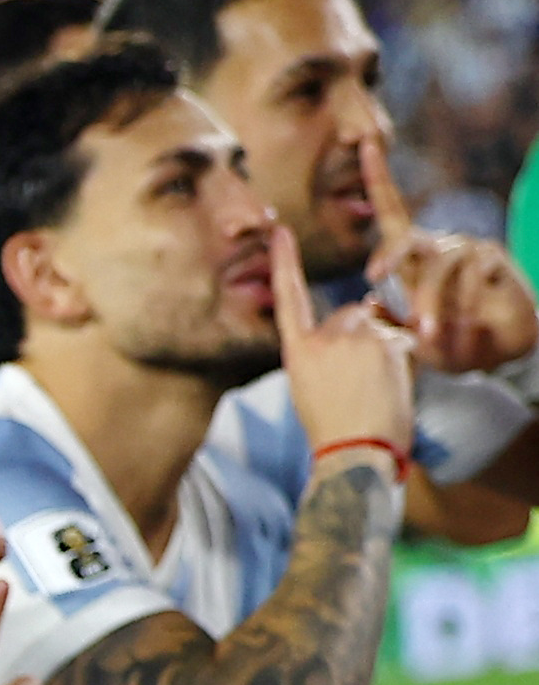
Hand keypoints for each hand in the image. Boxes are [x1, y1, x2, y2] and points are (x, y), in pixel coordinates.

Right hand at [274, 218, 415, 463]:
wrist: (356, 451)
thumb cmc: (336, 428)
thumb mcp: (312, 387)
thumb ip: (328, 350)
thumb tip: (366, 317)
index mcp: (298, 351)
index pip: (289, 298)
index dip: (285, 264)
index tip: (280, 233)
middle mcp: (323, 338)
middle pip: (353, 314)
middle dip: (364, 333)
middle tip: (364, 376)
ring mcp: (354, 338)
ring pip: (381, 325)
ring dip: (386, 345)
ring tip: (378, 384)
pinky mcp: (385, 343)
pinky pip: (403, 338)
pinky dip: (405, 355)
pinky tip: (394, 383)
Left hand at [361, 134, 536, 375]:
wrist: (502, 353)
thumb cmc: (451, 341)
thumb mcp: (412, 336)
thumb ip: (390, 321)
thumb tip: (368, 302)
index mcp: (414, 256)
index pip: (392, 211)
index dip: (378, 176)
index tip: (365, 142)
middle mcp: (440, 245)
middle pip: (409, 238)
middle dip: (390, 256)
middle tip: (375, 278)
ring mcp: (470, 249)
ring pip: (440, 265)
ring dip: (431, 301)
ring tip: (429, 333)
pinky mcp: (495, 260)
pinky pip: (473, 274)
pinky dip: (464, 304)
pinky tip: (464, 326)